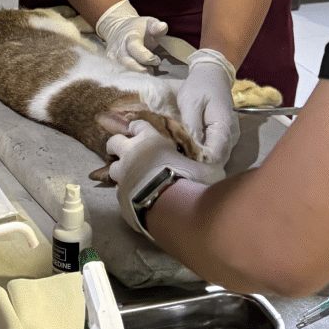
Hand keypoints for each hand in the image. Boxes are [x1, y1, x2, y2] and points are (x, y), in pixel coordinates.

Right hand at [95, 0, 167, 71]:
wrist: (119, 29)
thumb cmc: (139, 29)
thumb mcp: (149, 23)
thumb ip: (156, 26)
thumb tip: (162, 26)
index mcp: (129, 37)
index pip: (135, 49)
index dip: (148, 58)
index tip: (157, 60)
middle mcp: (118, 48)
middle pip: (128, 64)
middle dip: (142, 70)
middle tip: (151, 69)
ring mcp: (112, 57)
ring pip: (123, 72)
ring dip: (136, 75)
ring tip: (146, 71)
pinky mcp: (109, 64)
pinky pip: (119, 75)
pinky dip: (129, 77)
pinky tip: (138, 76)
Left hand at [106, 120, 224, 236]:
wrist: (167, 203)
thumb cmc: (187, 177)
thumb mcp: (204, 168)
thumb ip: (205, 166)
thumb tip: (216, 169)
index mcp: (150, 139)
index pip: (138, 125)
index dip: (138, 127)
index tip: (138, 130)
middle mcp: (132, 153)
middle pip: (114, 141)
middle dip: (118, 144)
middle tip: (125, 151)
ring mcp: (123, 174)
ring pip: (112, 167)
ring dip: (118, 169)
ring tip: (127, 175)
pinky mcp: (120, 194)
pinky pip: (119, 190)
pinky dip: (125, 191)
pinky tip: (133, 196)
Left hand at [178, 49, 239, 164]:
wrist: (213, 75)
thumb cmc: (199, 86)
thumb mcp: (190, 102)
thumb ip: (191, 126)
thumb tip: (191, 148)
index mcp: (224, 127)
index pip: (214, 156)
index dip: (198, 159)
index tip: (182, 154)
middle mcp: (232, 136)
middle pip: (217, 160)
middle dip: (199, 160)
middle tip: (180, 152)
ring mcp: (231, 137)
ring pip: (217, 157)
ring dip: (201, 156)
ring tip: (184, 148)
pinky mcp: (226, 136)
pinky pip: (216, 150)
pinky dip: (205, 151)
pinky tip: (192, 144)